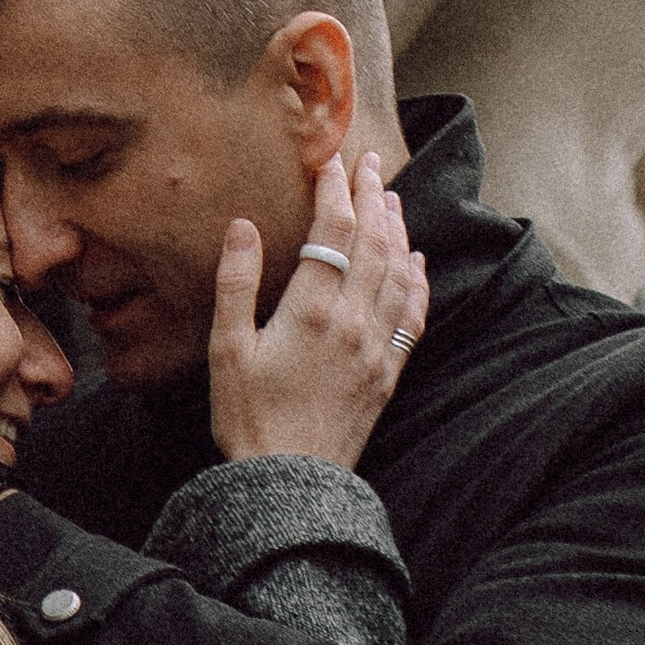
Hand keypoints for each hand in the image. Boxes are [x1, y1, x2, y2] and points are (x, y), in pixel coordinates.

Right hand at [208, 155, 429, 467]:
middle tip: (369, 162)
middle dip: (372, 196)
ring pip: (398, 273)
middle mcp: (353, 322)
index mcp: (312, 311)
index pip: (333, 231)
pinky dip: (418, 281)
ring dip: (397, 230)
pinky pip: (413, 316)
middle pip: (374, 243)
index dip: (335, 190)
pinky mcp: (387, 373)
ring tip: (391, 198)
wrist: (290, 484)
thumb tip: (242, 225)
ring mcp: (376, 348)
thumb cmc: (249, 417)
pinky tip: (417, 261)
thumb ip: (236, 283)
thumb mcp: (226, 349)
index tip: (331, 160)